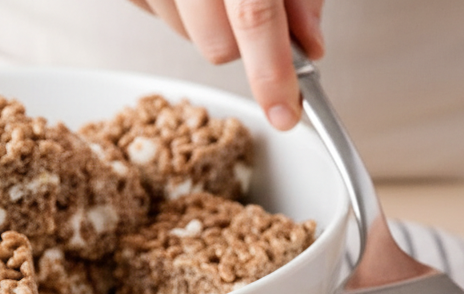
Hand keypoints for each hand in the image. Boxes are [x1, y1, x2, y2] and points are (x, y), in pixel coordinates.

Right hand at [126, 0, 324, 129]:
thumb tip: (309, 48)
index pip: (254, 16)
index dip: (271, 71)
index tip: (285, 114)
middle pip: (215, 44)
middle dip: (241, 46)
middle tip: (253, 18)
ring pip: (183, 35)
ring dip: (207, 25)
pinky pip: (154, 13)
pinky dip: (178, 9)